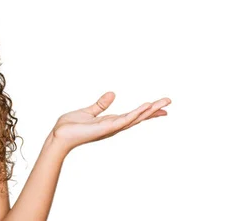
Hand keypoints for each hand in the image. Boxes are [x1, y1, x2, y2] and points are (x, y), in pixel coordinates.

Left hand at [50, 92, 170, 153]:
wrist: (59, 136)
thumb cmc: (70, 126)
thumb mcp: (88, 111)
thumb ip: (100, 104)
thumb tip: (113, 93)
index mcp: (111, 121)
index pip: (133, 115)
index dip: (147, 110)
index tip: (161, 106)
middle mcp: (114, 126)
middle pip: (138, 117)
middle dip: (154, 110)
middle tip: (169, 102)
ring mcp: (111, 128)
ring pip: (135, 118)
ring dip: (149, 111)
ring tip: (163, 103)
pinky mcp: (106, 128)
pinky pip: (124, 120)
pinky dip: (136, 114)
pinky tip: (145, 107)